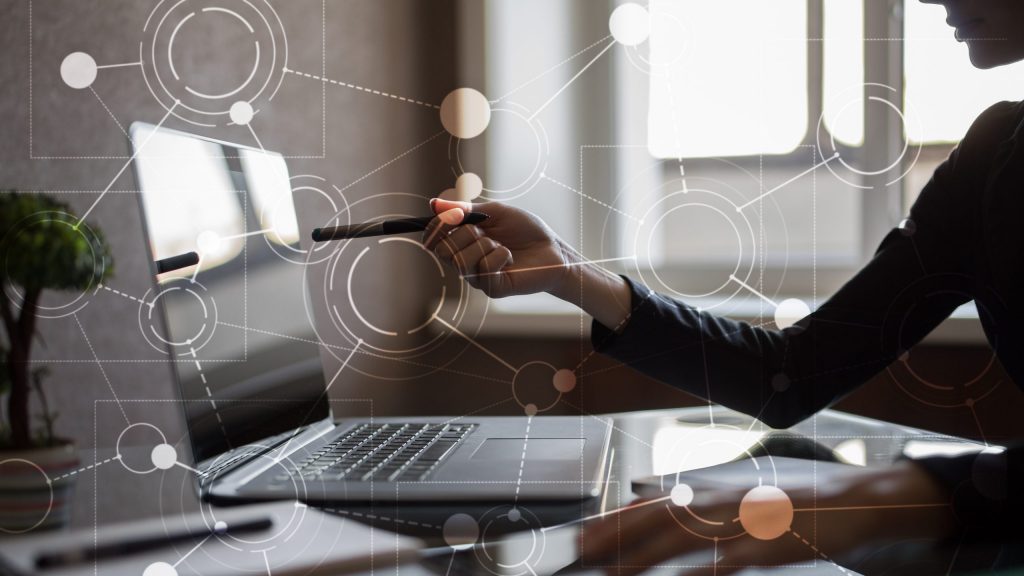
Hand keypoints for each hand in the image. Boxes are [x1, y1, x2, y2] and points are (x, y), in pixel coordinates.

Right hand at [422, 198, 573, 297]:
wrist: (553, 249)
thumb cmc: (525, 230)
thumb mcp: (494, 212)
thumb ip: (464, 209)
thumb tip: (433, 204)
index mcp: (462, 243)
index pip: (433, 239)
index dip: (436, 226)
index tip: (453, 214)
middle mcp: (465, 262)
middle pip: (443, 251)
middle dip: (463, 234)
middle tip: (485, 231)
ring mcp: (478, 277)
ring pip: (462, 261)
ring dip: (484, 245)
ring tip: (501, 245)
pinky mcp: (493, 289)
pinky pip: (484, 269)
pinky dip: (499, 256)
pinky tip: (510, 258)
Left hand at [580, 461, 954, 574]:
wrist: (853, 502)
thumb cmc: (791, 508)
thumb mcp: (739, 505)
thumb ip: (700, 513)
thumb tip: (658, 515)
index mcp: (712, 493)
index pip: (651, 505)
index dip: (614, 521)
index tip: (581, 535)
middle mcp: (720, 501)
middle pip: (656, 518)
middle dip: (614, 536)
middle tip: (579, 552)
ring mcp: (744, 522)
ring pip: (684, 537)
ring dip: (644, 555)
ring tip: (612, 572)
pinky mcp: (770, 544)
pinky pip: (729, 560)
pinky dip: (702, 572)